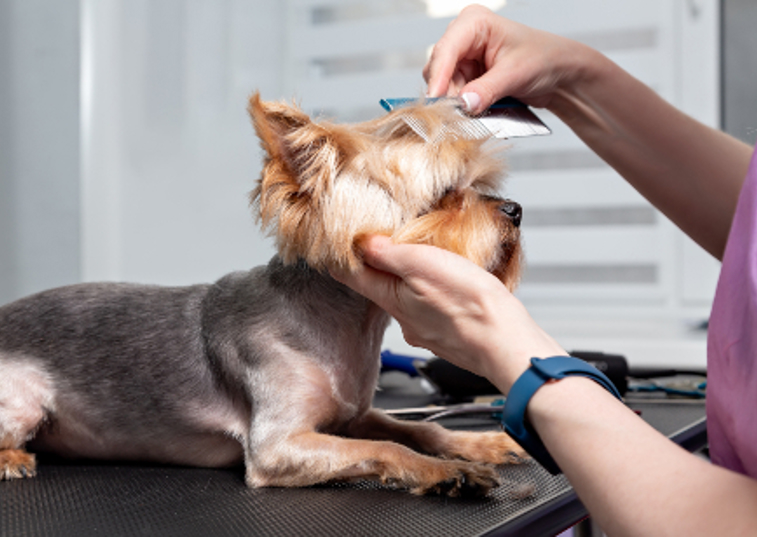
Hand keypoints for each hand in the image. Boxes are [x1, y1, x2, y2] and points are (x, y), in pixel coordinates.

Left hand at [331, 236, 564, 392]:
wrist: (506, 343)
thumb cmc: (470, 305)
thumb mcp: (423, 264)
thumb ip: (389, 254)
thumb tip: (363, 244)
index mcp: (392, 300)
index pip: (352, 277)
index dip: (344, 258)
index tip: (339, 244)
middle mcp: (405, 320)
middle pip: (381, 288)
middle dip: (383, 266)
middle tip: (389, 242)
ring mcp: (427, 331)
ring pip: (410, 299)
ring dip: (413, 281)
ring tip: (429, 261)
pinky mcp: (449, 335)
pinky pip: (434, 310)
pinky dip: (436, 296)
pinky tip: (453, 289)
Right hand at [423, 4, 592, 113]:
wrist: (558, 74)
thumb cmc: (543, 59)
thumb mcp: (515, 74)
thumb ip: (487, 89)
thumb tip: (464, 104)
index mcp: (474, 23)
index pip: (446, 50)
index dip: (438, 76)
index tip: (435, 100)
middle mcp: (463, 38)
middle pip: (439, 69)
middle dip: (447, 93)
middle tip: (458, 115)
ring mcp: (463, 59)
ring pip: (444, 86)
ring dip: (456, 103)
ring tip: (476, 113)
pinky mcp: (466, 77)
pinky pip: (454, 96)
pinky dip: (463, 107)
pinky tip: (477, 112)